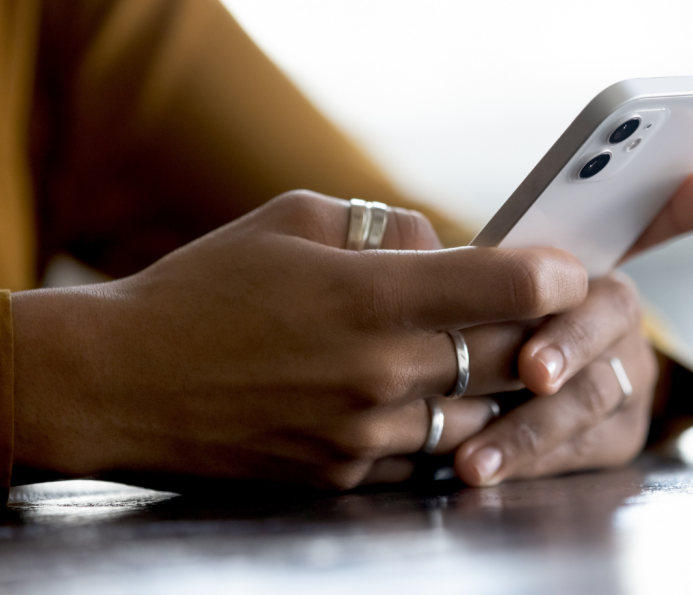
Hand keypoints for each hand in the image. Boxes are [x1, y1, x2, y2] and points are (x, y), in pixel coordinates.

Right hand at [11, 191, 588, 489]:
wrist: (121, 381)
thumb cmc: (204, 286)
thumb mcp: (292, 218)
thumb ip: (385, 226)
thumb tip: (446, 246)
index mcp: (371, 294)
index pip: (509, 285)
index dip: (558, 274)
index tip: (571, 270)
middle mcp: (379, 370)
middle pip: (514, 356)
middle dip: (547, 335)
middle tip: (557, 318)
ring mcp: (364, 431)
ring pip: (481, 415)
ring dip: (502, 388)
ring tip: (500, 362)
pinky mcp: (344, 474)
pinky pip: (426, 453)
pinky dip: (447, 427)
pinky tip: (439, 402)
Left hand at [452, 170, 692, 485]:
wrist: (460, 398)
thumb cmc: (460, 325)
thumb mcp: (453, 287)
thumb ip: (456, 266)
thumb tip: (408, 239)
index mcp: (586, 257)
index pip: (654, 214)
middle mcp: (617, 311)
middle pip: (610, 314)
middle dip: (571, 340)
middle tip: (532, 369)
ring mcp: (626, 373)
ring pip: (592, 394)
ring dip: (532, 424)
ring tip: (474, 453)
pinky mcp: (618, 433)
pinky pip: (583, 448)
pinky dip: (532, 460)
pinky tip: (486, 470)